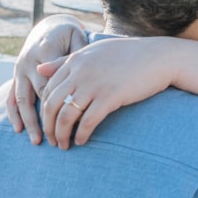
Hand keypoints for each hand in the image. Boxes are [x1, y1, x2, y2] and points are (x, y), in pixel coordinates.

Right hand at [6, 15, 87, 143]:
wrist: (49, 27)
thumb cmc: (69, 36)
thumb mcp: (76, 38)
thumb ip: (78, 55)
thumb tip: (84, 76)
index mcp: (45, 52)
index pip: (54, 84)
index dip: (64, 104)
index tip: (76, 123)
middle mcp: (29, 62)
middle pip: (38, 95)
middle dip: (47, 118)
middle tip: (58, 138)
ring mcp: (19, 70)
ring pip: (22, 100)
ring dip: (29, 122)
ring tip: (38, 141)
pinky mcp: (16, 76)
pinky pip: (11, 98)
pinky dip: (14, 115)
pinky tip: (19, 130)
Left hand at [39, 36, 176, 148]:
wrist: (159, 57)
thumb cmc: (129, 55)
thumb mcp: (94, 53)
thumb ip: (65, 61)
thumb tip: (39, 69)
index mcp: (75, 60)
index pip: (48, 89)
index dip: (45, 110)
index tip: (49, 123)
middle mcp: (80, 71)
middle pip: (51, 104)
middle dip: (48, 126)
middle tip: (52, 140)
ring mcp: (95, 84)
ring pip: (65, 116)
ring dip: (61, 134)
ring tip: (64, 145)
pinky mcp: (110, 97)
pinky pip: (87, 121)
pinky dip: (81, 134)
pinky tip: (82, 141)